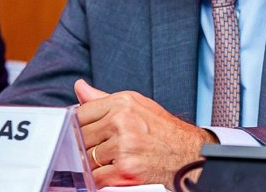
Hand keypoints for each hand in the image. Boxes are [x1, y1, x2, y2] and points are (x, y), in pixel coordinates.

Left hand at [74, 79, 216, 188]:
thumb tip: (79, 87)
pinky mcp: (125, 170)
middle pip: (81, 136)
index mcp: (122, 102)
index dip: (79, 126)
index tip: (83, 132)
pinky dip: (98, 179)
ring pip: (87, 158)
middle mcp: (121, 121)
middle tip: (97, 148)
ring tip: (107, 160)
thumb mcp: (134, 104)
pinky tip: (108, 173)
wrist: (187, 153)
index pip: (81, 114)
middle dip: (85, 146)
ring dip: (92, 164)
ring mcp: (123, 146)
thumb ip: (102, 99)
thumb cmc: (161, 129)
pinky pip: (96, 177)